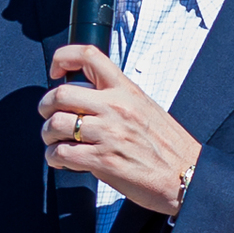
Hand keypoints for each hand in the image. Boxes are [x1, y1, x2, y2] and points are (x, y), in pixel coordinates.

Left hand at [40, 44, 200, 214]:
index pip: (88, 56)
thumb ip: (118, 99)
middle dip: (45, 107)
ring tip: (54, 142)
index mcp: (126, 90)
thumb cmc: (168, 147)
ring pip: (56, 125)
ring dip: (48, 135)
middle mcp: (116, 107)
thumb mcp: (146, 108)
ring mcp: (108, 134)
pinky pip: (62, 154)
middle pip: (60, 94)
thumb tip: (87, 99)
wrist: (188, 176)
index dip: (63, 58)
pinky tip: (62, 160)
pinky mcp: (103, 161)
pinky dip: (55, 158)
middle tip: (48, 117)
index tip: (55, 71)